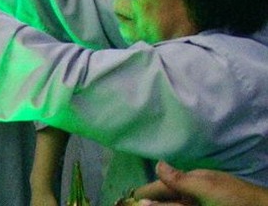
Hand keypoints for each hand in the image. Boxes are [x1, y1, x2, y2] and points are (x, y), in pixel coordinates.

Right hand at [134, 162, 267, 205]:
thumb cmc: (234, 199)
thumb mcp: (207, 188)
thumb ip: (181, 179)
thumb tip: (157, 163)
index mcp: (194, 182)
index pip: (163, 186)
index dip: (147, 191)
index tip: (131, 195)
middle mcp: (195, 194)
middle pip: (168, 198)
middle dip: (150, 201)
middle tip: (131, 204)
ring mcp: (200, 204)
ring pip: (176, 205)